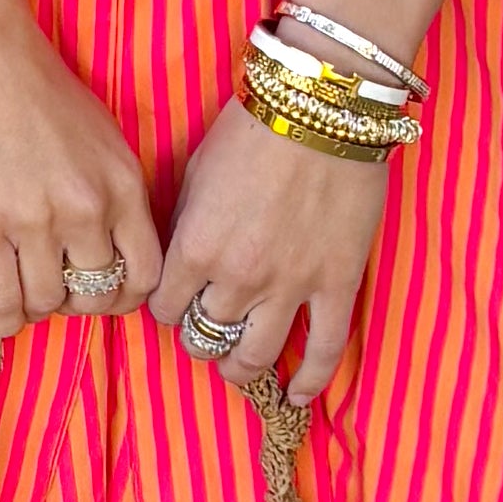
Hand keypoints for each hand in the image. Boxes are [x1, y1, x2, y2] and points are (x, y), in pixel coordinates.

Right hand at [0, 6, 160, 328]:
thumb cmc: (35, 83)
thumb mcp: (101, 135)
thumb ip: (110, 190)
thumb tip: (106, 244)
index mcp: (124, 185)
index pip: (146, 275)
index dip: (122, 297)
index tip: (98, 290)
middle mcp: (89, 208)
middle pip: (97, 296)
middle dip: (76, 304)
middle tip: (54, 291)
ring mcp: (36, 219)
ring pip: (47, 302)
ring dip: (33, 307)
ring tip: (19, 292)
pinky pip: (1, 300)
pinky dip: (1, 317)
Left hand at [154, 103, 388, 405]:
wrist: (323, 105)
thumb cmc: (253, 126)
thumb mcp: (196, 171)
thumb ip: (184, 224)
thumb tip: (180, 259)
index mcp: (194, 247)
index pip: (165, 309)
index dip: (168, 307)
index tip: (177, 301)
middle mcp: (237, 277)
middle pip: (205, 337)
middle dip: (201, 338)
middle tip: (208, 329)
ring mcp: (290, 286)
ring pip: (255, 356)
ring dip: (241, 367)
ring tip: (239, 366)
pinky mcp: (337, 284)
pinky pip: (324, 350)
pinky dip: (310, 381)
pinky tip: (296, 396)